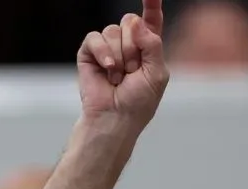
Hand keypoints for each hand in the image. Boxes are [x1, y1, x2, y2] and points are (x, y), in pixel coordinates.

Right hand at [77, 0, 167, 130]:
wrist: (114, 119)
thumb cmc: (138, 102)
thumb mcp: (158, 73)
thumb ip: (152, 43)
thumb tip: (134, 20)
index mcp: (147, 47)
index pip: (151, 19)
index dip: (151, 5)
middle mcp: (127, 44)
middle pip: (130, 21)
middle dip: (133, 47)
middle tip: (132, 72)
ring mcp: (107, 48)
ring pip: (113, 30)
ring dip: (119, 57)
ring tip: (118, 78)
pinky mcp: (89, 54)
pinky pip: (95, 38)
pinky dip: (103, 53)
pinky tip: (108, 70)